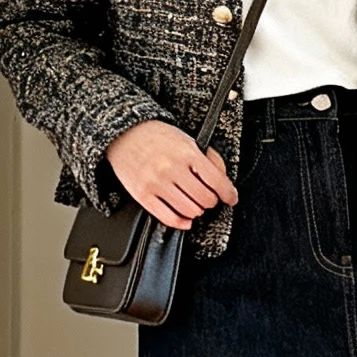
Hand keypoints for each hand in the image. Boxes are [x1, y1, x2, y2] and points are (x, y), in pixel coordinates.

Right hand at [106, 120, 238, 230]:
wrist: (125, 134)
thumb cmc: (157, 137)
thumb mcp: (188, 140)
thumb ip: (208, 159)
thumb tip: (223, 181)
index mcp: (187, 153)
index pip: (217, 181)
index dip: (228, 194)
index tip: (231, 198)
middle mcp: (171, 168)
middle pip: (205, 199)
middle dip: (210, 200)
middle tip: (207, 197)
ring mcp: (156, 183)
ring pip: (189, 211)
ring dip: (196, 210)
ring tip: (193, 202)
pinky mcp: (143, 195)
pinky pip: (168, 218)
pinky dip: (181, 222)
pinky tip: (185, 218)